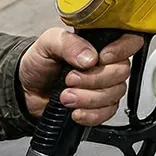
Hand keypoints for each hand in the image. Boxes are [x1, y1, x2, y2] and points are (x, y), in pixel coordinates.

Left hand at [18, 29, 143, 125]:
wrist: (26, 90)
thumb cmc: (39, 62)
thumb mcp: (48, 43)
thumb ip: (69, 44)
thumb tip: (90, 57)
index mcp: (99, 42)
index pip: (130, 41)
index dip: (122, 50)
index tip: (101, 58)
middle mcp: (106, 63)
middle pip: (121, 72)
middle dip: (94, 79)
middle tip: (70, 79)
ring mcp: (105, 86)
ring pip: (115, 94)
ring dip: (89, 98)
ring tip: (65, 96)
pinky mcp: (99, 106)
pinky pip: (108, 113)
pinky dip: (91, 114)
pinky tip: (75, 112)